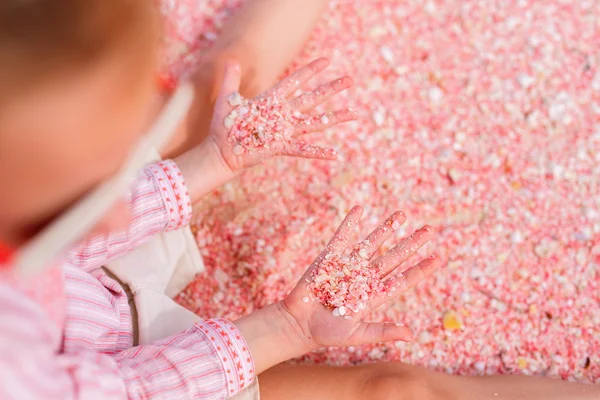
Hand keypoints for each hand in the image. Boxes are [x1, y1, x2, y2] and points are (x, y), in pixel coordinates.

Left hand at [208, 58, 356, 171]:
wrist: (221, 150)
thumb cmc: (224, 126)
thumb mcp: (227, 99)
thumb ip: (230, 79)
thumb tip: (231, 59)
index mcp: (271, 100)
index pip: (295, 82)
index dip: (310, 71)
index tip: (326, 60)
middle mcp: (282, 114)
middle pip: (312, 98)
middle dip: (331, 89)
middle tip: (350, 80)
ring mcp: (283, 131)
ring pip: (314, 122)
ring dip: (334, 117)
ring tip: (354, 113)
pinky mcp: (280, 146)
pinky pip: (302, 149)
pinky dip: (318, 152)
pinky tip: (335, 154)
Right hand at [281, 206, 442, 348]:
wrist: (298, 323)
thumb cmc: (327, 333)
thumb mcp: (357, 335)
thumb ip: (383, 331)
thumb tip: (411, 335)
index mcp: (374, 296)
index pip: (402, 280)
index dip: (420, 269)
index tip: (438, 258)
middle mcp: (365, 278)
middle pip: (393, 257)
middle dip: (411, 243)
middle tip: (429, 230)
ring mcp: (349, 266)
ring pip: (372, 243)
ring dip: (387, 228)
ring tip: (402, 214)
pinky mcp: (330, 258)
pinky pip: (342, 236)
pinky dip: (350, 223)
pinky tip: (359, 209)